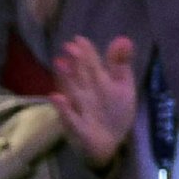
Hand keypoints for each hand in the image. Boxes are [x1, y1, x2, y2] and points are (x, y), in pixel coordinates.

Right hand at [48, 35, 137, 168]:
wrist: (110, 140)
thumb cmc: (114, 109)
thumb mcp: (123, 85)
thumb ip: (121, 64)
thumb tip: (123, 38)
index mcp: (98, 82)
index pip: (91, 64)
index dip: (86, 52)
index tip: (78, 39)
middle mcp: (86, 92)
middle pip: (81, 76)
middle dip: (77, 62)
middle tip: (70, 47)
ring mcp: (80, 109)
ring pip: (73, 93)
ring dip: (67, 80)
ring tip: (60, 64)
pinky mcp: (78, 127)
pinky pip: (70, 118)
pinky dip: (64, 109)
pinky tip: (56, 97)